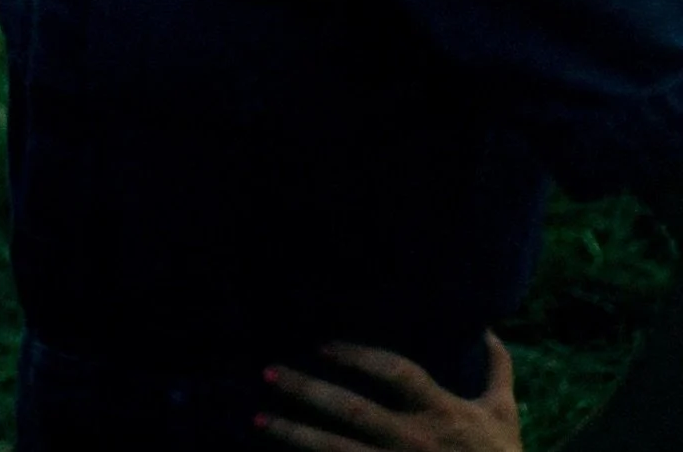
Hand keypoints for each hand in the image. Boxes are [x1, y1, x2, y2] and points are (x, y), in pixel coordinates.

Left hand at [255, 335, 520, 451]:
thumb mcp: (503, 414)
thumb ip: (496, 369)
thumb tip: (487, 326)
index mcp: (444, 412)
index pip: (396, 374)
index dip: (359, 355)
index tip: (322, 345)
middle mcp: (418, 441)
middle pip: (354, 411)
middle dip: (309, 391)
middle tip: (269, 372)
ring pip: (339, 450)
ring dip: (296, 434)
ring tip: (260, 419)